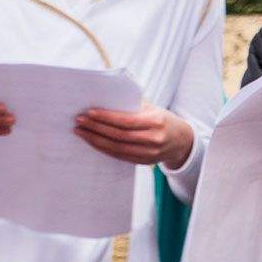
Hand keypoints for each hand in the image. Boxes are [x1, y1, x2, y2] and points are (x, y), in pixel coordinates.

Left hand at [76, 104, 196, 168]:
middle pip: (119, 135)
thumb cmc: (162, 119)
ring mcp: (150, 153)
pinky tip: (93, 141)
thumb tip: (104, 99)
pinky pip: (120, 156)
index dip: (106, 118)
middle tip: (79, 121)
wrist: (182, 141)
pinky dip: (104, 149)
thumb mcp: (153, 108)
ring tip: (81, 132)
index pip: (127, 121)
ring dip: (96, 140)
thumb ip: (132, 105)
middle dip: (96, 128)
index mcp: (157, 121)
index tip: (89, 113)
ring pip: (117, 148)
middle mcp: (154, 139)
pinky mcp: (144, 162)